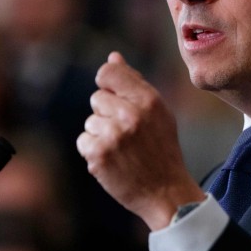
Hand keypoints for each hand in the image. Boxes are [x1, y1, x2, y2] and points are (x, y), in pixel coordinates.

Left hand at [77, 52, 204, 230]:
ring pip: (90, 121)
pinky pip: (84, 141)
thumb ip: (135, 83)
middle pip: (97, 99)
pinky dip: (94, 151)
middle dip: (107, 114)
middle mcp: (131, 115)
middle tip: (128, 133)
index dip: (106, 84)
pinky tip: (113, 160)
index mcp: (148, 100)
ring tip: (123, 150)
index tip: (113, 96)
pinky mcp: (99, 156)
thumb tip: (113, 57)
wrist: (166, 192)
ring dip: (100, 134)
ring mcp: (113, 136)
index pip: (108, 73)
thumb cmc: (162, 149)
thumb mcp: (158, 112)